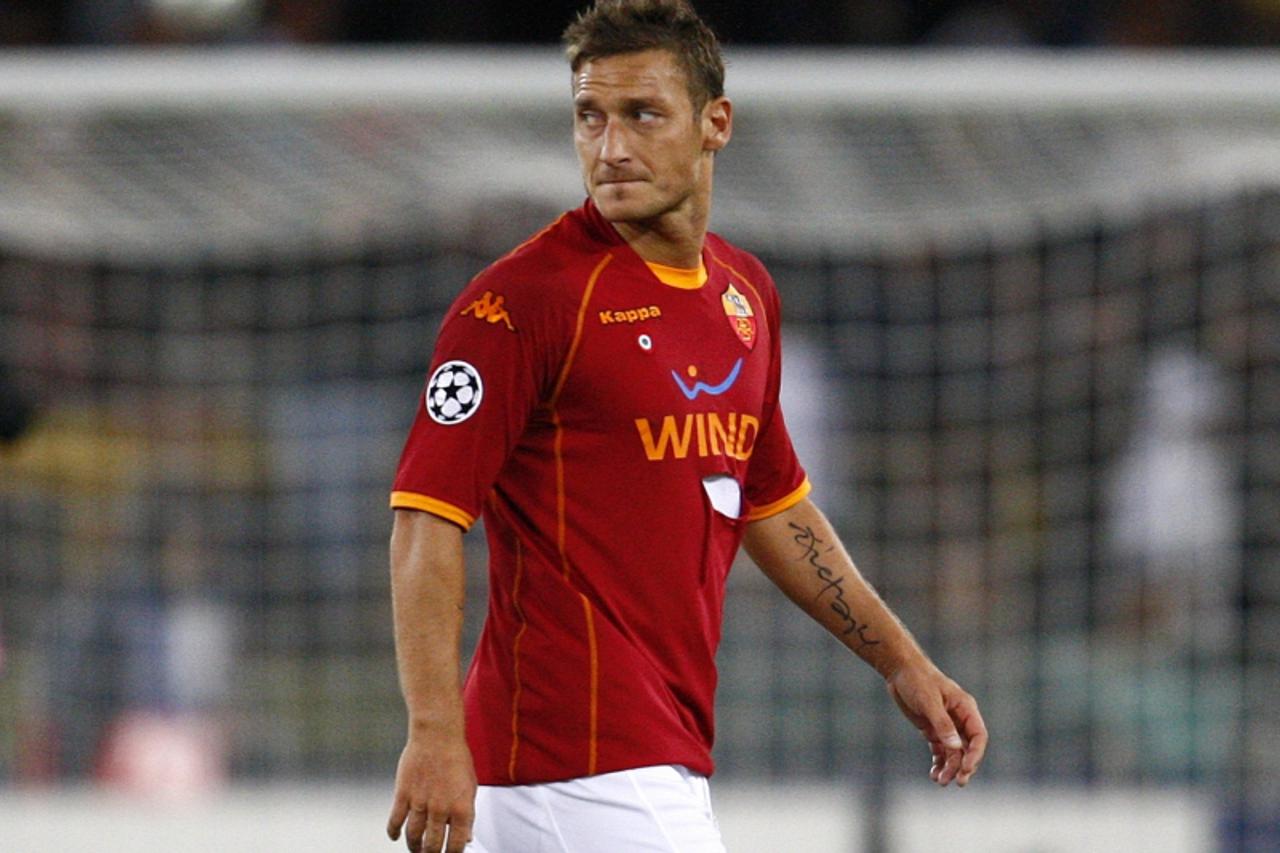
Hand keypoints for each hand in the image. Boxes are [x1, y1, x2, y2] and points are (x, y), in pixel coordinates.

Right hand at [387, 730, 476, 852]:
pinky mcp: (403, 794)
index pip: (457, 845)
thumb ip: (468, 814)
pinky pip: (395, 821)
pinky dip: (394, 832)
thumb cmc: (456, 758)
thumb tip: (468, 837)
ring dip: (414, 847)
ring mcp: (420, 803)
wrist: (437, 736)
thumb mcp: (470, 787)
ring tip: (416, 849)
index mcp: (461, 808)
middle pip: (433, 845)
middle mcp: (441, 810)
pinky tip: (396, 836)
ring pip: (414, 837)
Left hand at [885, 662, 987, 786]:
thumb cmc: (917, 679)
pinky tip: (934, 775)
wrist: (899, 670)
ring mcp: (946, 725)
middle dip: (963, 766)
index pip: (978, 736)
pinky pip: (940, 750)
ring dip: (949, 768)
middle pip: (968, 748)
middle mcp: (959, 719)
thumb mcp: (929, 700)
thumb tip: (956, 747)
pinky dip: (938, 763)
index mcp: (966, 708)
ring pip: (953, 752)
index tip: (966, 768)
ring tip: (940, 781)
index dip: (975, 754)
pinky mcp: (932, 729)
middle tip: (957, 781)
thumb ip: (943, 724)